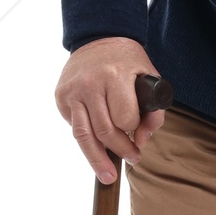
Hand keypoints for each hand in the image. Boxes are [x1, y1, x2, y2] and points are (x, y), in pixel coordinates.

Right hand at [55, 36, 166, 181]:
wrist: (99, 38)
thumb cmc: (128, 62)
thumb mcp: (150, 78)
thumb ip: (154, 112)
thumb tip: (141, 141)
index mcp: (115, 75)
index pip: (125, 119)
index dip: (134, 133)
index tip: (139, 141)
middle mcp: (90, 83)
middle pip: (104, 132)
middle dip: (120, 151)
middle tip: (132, 159)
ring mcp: (72, 90)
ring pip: (83, 135)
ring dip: (96, 160)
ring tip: (107, 177)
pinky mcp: (61, 96)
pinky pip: (74, 126)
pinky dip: (86, 139)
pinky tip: (95, 146)